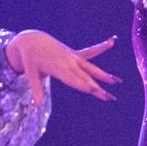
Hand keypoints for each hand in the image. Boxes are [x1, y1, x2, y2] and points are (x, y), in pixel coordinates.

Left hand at [4, 32, 120, 103]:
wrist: (31, 40)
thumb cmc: (30, 59)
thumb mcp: (30, 73)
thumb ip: (36, 89)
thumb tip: (35, 105)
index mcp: (57, 68)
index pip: (73, 79)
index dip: (83, 85)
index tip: (94, 90)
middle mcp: (68, 63)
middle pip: (85, 77)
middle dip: (97, 87)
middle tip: (108, 96)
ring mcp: (73, 57)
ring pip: (90, 68)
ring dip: (103, 75)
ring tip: (116, 81)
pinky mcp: (75, 53)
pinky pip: (90, 51)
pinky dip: (101, 47)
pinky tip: (112, 42)